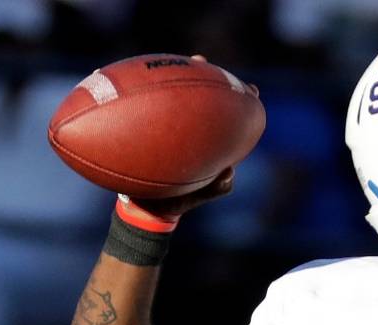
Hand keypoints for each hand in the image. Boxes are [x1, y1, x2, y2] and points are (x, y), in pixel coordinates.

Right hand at [118, 53, 257, 222]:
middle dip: (203, 76)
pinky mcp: (146, 132)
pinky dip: (138, 97)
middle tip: (200, 61)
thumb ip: (217, 187)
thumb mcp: (200, 195)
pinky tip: (130, 81)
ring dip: (172, 77)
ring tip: (173, 62)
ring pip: (171, 98)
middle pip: (198, 97)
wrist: (147, 210)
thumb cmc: (177, 202)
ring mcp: (165, 130)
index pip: (226, 114)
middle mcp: (188, 131)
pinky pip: (142, 111)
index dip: (237, 97)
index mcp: (206, 142)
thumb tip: (229, 171)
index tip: (247, 87)